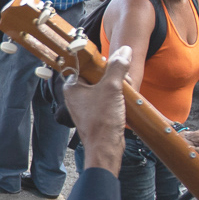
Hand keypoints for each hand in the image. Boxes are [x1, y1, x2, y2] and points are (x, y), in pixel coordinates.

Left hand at [62, 45, 132, 173]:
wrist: (106, 149)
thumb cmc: (102, 120)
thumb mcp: (112, 88)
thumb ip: (117, 67)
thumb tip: (124, 50)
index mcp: (72, 86)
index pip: (86, 64)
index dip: (102, 64)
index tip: (113, 67)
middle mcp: (76, 95)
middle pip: (97, 75)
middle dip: (114, 76)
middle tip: (123, 82)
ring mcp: (86, 105)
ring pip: (104, 87)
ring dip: (118, 87)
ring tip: (125, 93)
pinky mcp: (96, 114)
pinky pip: (107, 99)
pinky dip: (117, 98)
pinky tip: (125, 101)